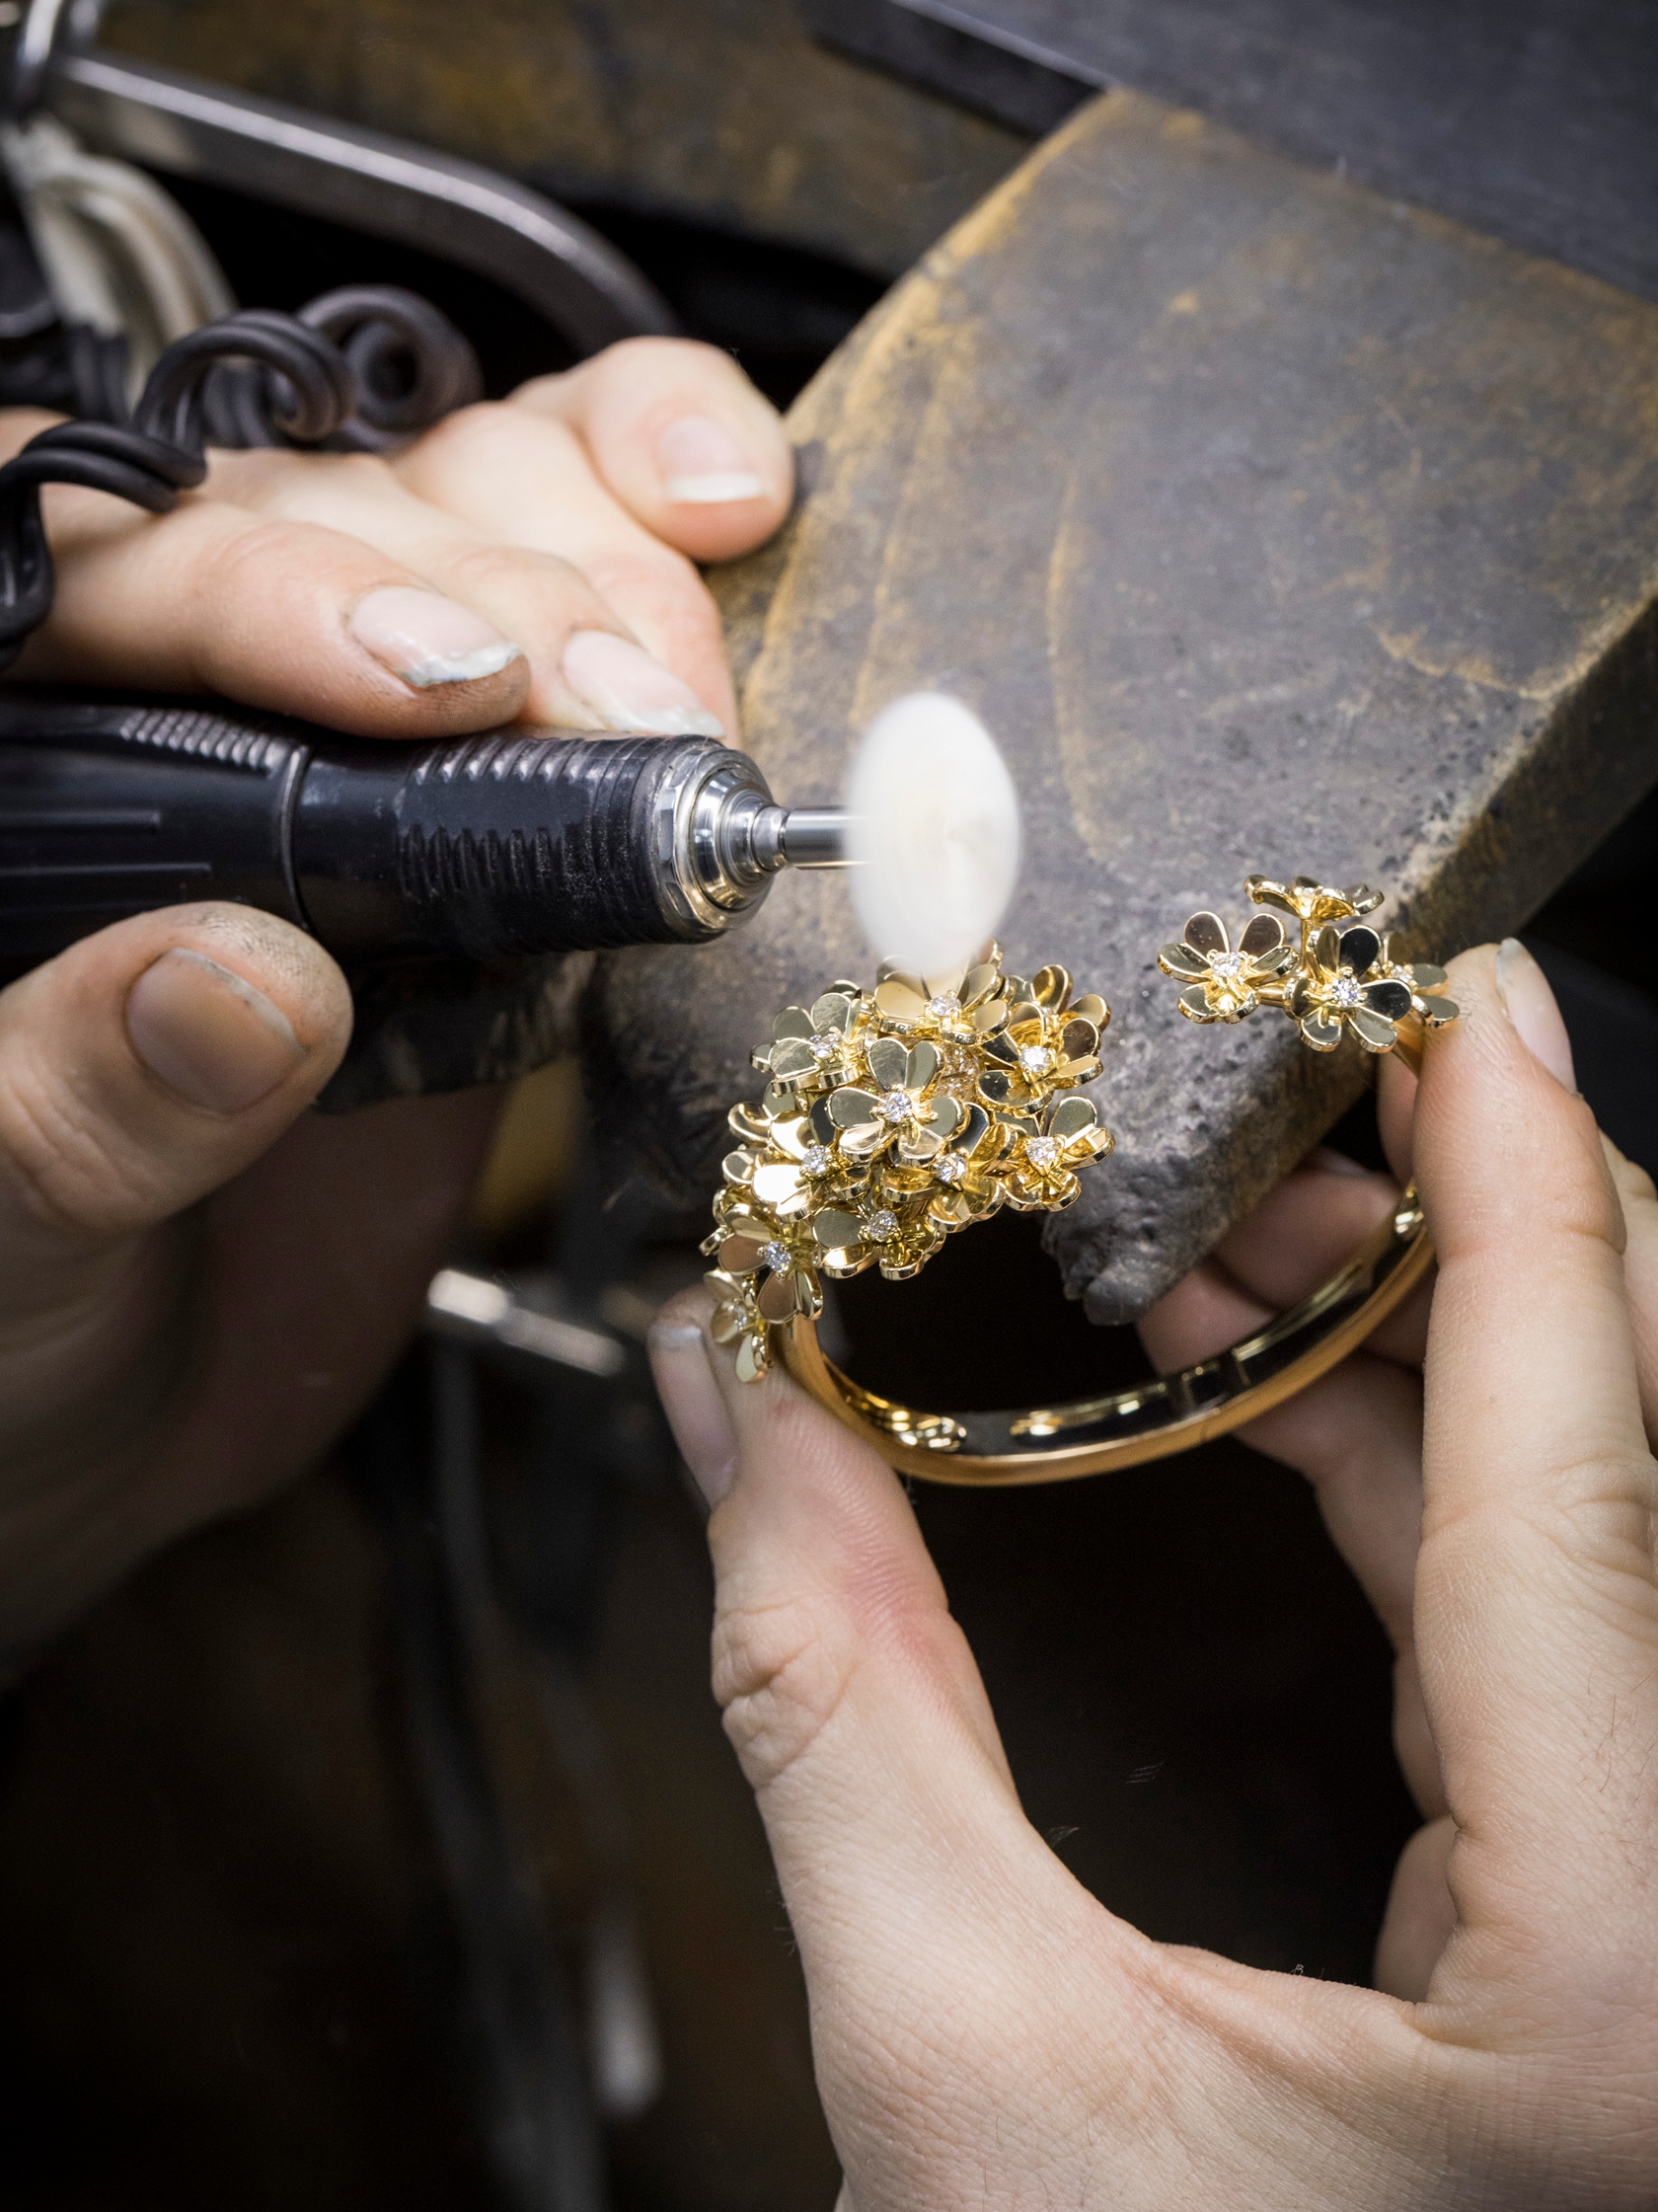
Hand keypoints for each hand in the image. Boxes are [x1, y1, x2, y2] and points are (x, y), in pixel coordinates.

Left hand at [0, 337, 790, 1670]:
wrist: (121, 1398)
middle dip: (498, 602)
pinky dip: (658, 515)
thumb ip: (76, 1105)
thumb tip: (244, 981)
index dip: (278, 588)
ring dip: (605, 577)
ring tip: (674, 719)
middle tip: (619, 730)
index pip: (99, 566)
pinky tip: (728, 510)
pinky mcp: (487, 793)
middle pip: (328, 512)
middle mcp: (163, 696)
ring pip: (469, 509)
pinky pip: (575, 578)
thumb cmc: (3, 1314)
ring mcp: (339, 729)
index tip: (429, 686)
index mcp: (7, 757)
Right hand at [649, 941, 1657, 2206]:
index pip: (1586, 1474)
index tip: (1475, 998)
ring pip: (1605, 1504)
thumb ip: (830, 1699)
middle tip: (1293, 1078)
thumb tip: (730, 1406)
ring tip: (1222, 1227)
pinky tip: (1284, 1383)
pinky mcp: (1638, 1894)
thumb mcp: (958, 2067)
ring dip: (1423, 1334)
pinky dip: (1423, 1458)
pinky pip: (1559, 1598)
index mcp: (1629, 1965)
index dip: (1521, 1194)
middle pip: (1635, 1444)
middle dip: (1462, 1225)